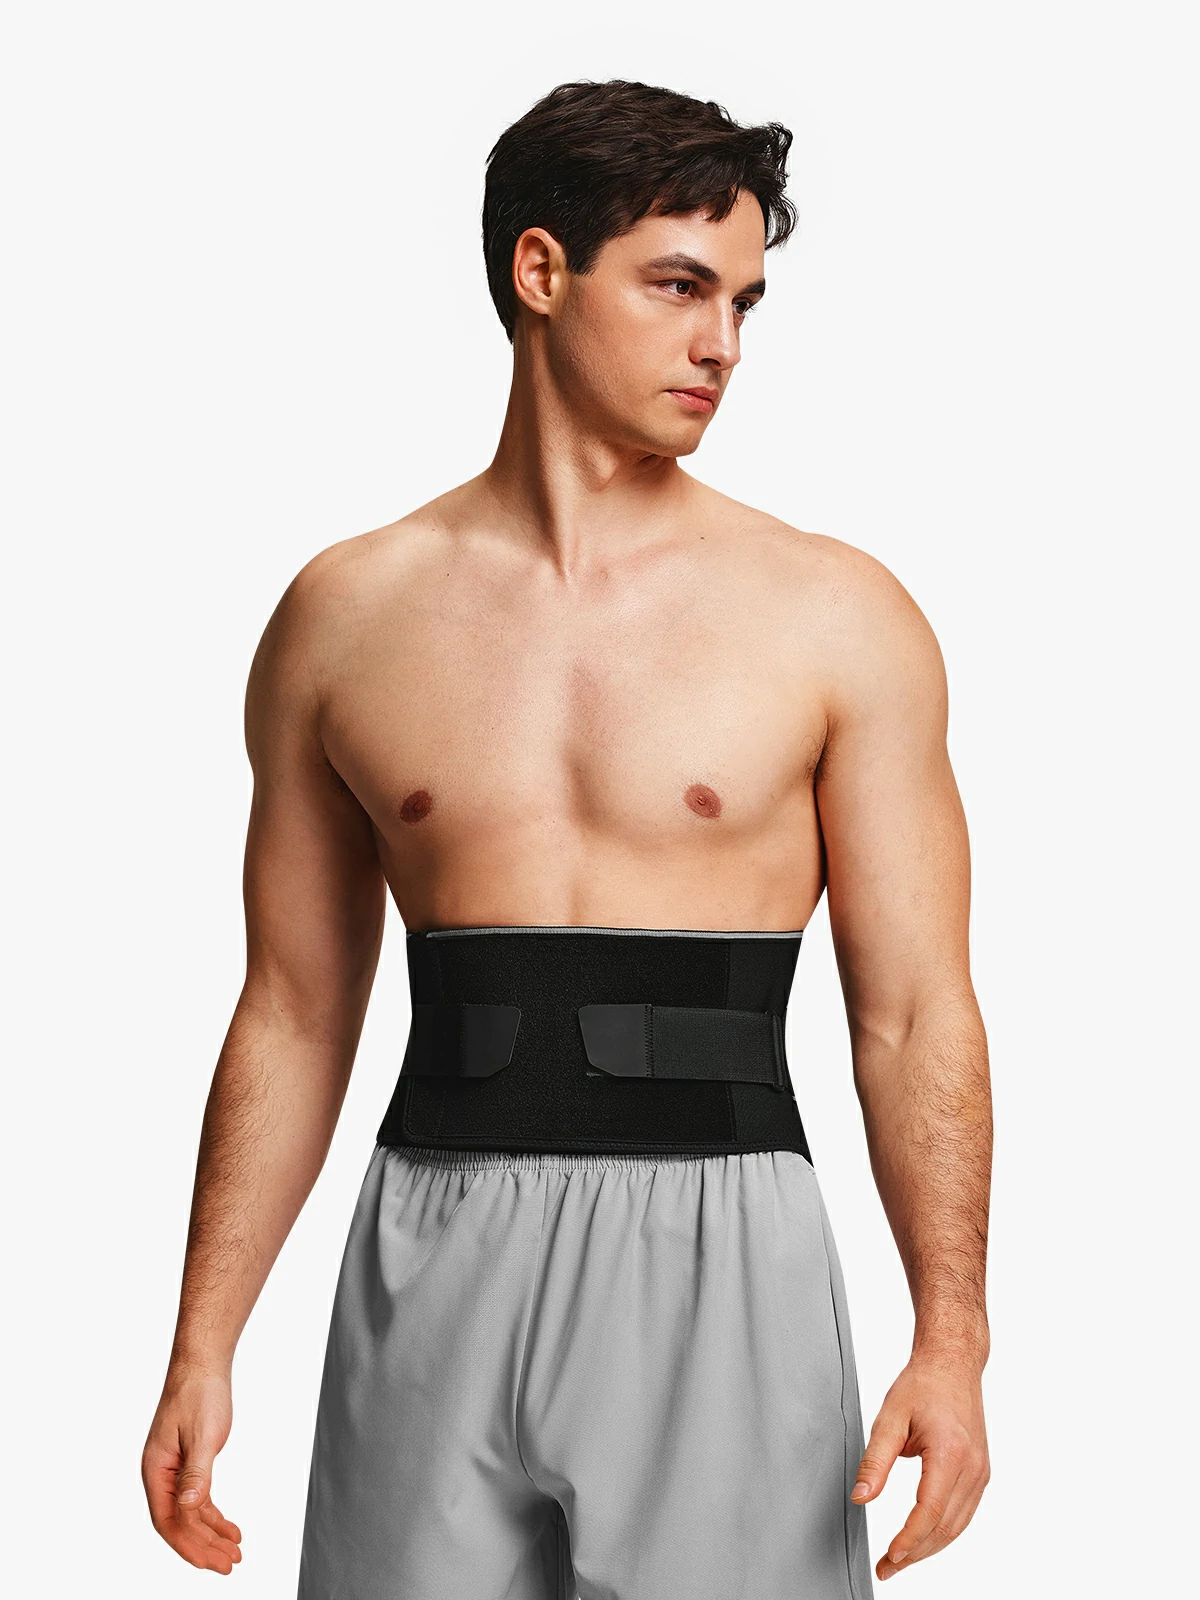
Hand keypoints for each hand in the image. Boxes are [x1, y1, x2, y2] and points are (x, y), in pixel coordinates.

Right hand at [142, 1363, 242, 1573]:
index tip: (213, 1563)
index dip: (189, 1546)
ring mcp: (174, 1470)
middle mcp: (161, 1475)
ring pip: (190, 1514)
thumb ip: (197, 1472)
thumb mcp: (201, 1435)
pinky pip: (199, 1498)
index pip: (168, 1522)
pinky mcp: (190, 1463)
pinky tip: (230, 1528)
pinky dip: (214, 1516)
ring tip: (234, 1552)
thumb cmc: (198, 1393)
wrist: (202, 1365)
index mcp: (156, 1471)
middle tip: (230, 1565)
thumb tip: (189, 1506)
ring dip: (211, 1534)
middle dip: (204, 1547)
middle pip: (179, 1523)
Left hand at [851, 1351, 988, 1580]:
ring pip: (957, 1526)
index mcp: (950, 1453)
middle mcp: (972, 1467)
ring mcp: (981, 1472)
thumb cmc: (923, 1385)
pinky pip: (964, 1513)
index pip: (929, 1512)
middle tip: (888, 1567)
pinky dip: (943, 1531)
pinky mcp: (981, 1473)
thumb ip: (875, 1462)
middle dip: (916, 1553)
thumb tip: (860, 1499)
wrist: (953, 1364)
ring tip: (901, 1559)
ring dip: (929, 1547)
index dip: (908, 1541)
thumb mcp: (889, 1418)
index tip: (889, 1558)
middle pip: (945, 1527)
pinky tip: (923, 1538)